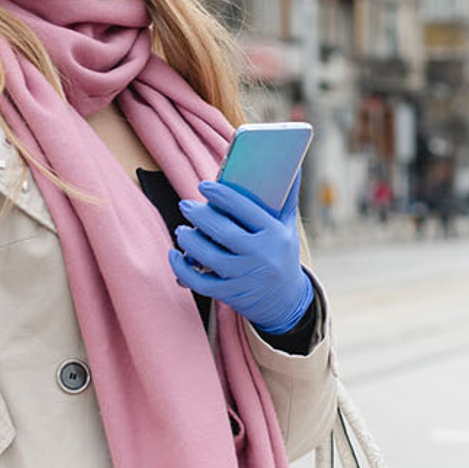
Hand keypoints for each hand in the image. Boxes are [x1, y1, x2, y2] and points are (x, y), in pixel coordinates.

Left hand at [169, 175, 314, 334]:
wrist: (287, 301)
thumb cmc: (282, 255)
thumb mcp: (289, 228)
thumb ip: (287, 198)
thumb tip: (294, 166)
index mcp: (275, 234)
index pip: (245, 209)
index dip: (221, 195)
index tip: (204, 186)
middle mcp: (261, 256)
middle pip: (222, 231)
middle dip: (199, 215)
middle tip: (186, 205)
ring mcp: (245, 277)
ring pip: (208, 256)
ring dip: (189, 240)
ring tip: (182, 230)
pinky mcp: (231, 294)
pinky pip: (199, 282)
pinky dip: (182, 269)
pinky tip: (175, 256)